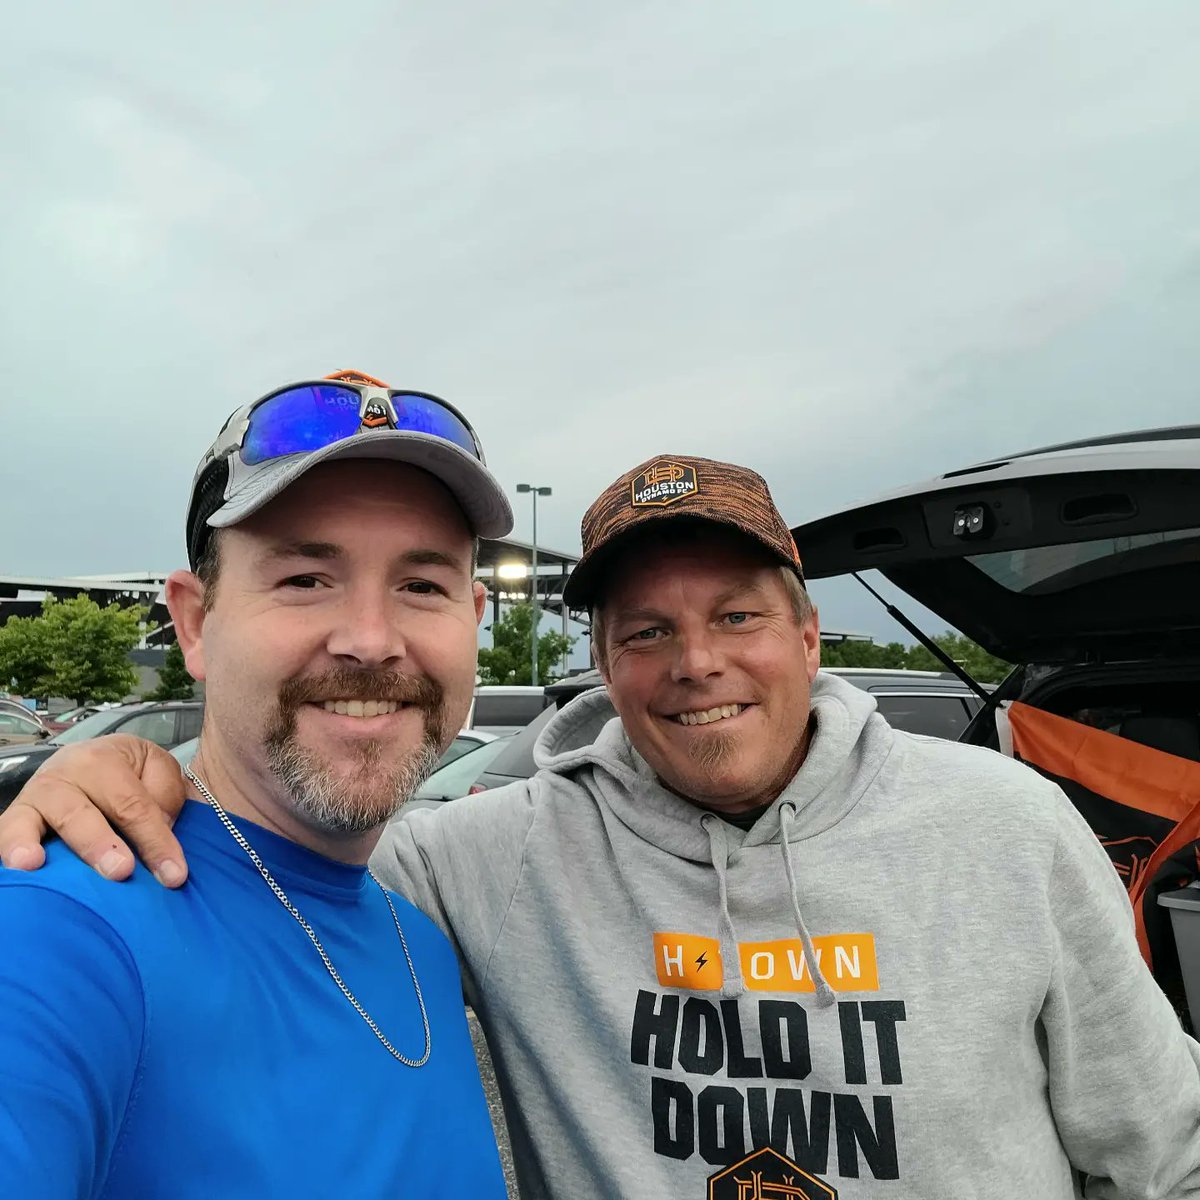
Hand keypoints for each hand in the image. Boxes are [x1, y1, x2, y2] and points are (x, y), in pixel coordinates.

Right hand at [0, 735, 189, 886]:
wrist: (93, 762)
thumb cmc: (131, 775)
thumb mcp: (157, 770)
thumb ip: (164, 796)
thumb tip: (157, 834)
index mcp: (103, 759)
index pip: (133, 805)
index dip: (156, 842)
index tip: (174, 875)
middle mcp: (63, 775)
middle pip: (81, 813)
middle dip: (100, 844)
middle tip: (120, 871)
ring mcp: (34, 798)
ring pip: (31, 819)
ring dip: (32, 843)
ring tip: (34, 863)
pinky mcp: (15, 819)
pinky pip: (4, 832)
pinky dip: (7, 847)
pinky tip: (16, 867)